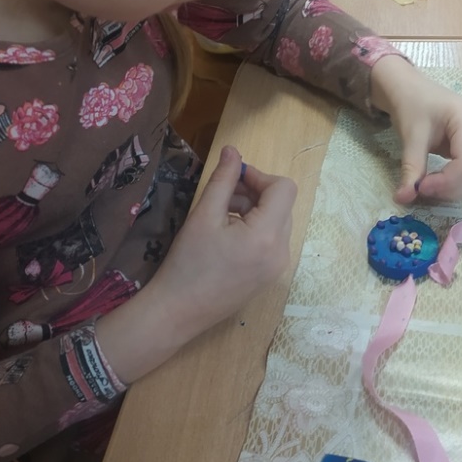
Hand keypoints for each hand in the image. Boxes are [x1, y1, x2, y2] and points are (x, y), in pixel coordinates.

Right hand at [156, 147, 296, 332]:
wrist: (178, 312)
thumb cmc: (188, 262)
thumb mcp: (203, 215)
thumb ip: (223, 180)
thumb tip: (233, 150)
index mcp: (268, 236)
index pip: (284, 188)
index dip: (260, 176)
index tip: (233, 179)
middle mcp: (282, 252)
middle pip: (282, 204)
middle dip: (255, 193)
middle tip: (223, 197)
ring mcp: (278, 267)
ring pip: (277, 221)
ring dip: (254, 210)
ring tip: (221, 217)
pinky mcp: (270, 276)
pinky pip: (272, 240)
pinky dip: (255, 228)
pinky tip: (227, 236)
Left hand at [369, 56, 461, 202]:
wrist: (413, 90)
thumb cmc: (412, 105)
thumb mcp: (410, 135)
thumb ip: (412, 168)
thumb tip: (404, 198)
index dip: (446, 183)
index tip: (421, 187)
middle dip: (454, 188)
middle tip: (425, 189)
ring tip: (435, 185)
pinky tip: (445, 181)